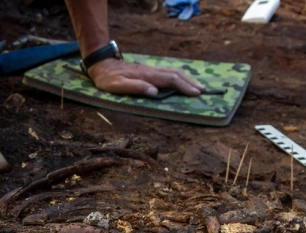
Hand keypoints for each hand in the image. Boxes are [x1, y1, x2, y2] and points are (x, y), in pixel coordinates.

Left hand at [87, 58, 204, 96]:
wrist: (102, 65)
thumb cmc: (108, 79)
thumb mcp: (117, 86)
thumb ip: (136, 88)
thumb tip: (155, 92)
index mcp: (147, 76)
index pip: (170, 80)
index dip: (184, 87)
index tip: (195, 94)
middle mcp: (151, 71)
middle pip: (176, 75)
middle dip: (190, 83)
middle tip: (203, 91)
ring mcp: (151, 70)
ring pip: (173, 72)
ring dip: (187, 79)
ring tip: (198, 86)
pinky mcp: (149, 71)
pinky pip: (168, 73)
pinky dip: (179, 76)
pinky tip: (182, 81)